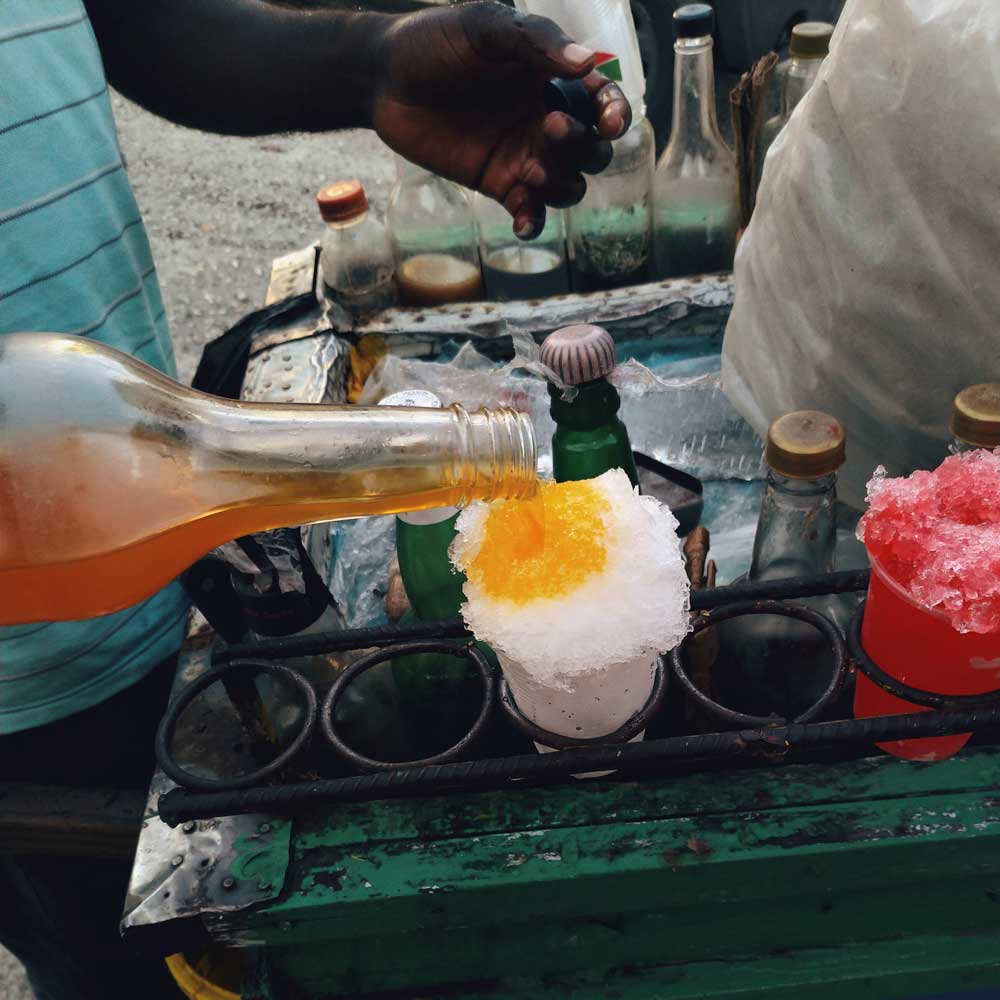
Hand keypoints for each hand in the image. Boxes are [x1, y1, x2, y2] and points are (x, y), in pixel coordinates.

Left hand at [371, 1, 631, 238]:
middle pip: (592, 149)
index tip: (610, 123)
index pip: (601, 100)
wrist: (383, 79)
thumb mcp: (485, 27)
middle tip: (548, 126)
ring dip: (560, 184)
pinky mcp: (497, 183)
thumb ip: (536, 42)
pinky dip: (533, 222)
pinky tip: (523, 224)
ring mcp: (522, 154)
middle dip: (582, 146)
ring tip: (529, 171)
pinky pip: (529, 211)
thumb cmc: (433, 42)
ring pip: (567, 184)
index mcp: (551, 78)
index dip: (614, 113)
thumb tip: (586, 62)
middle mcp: (544, 118)